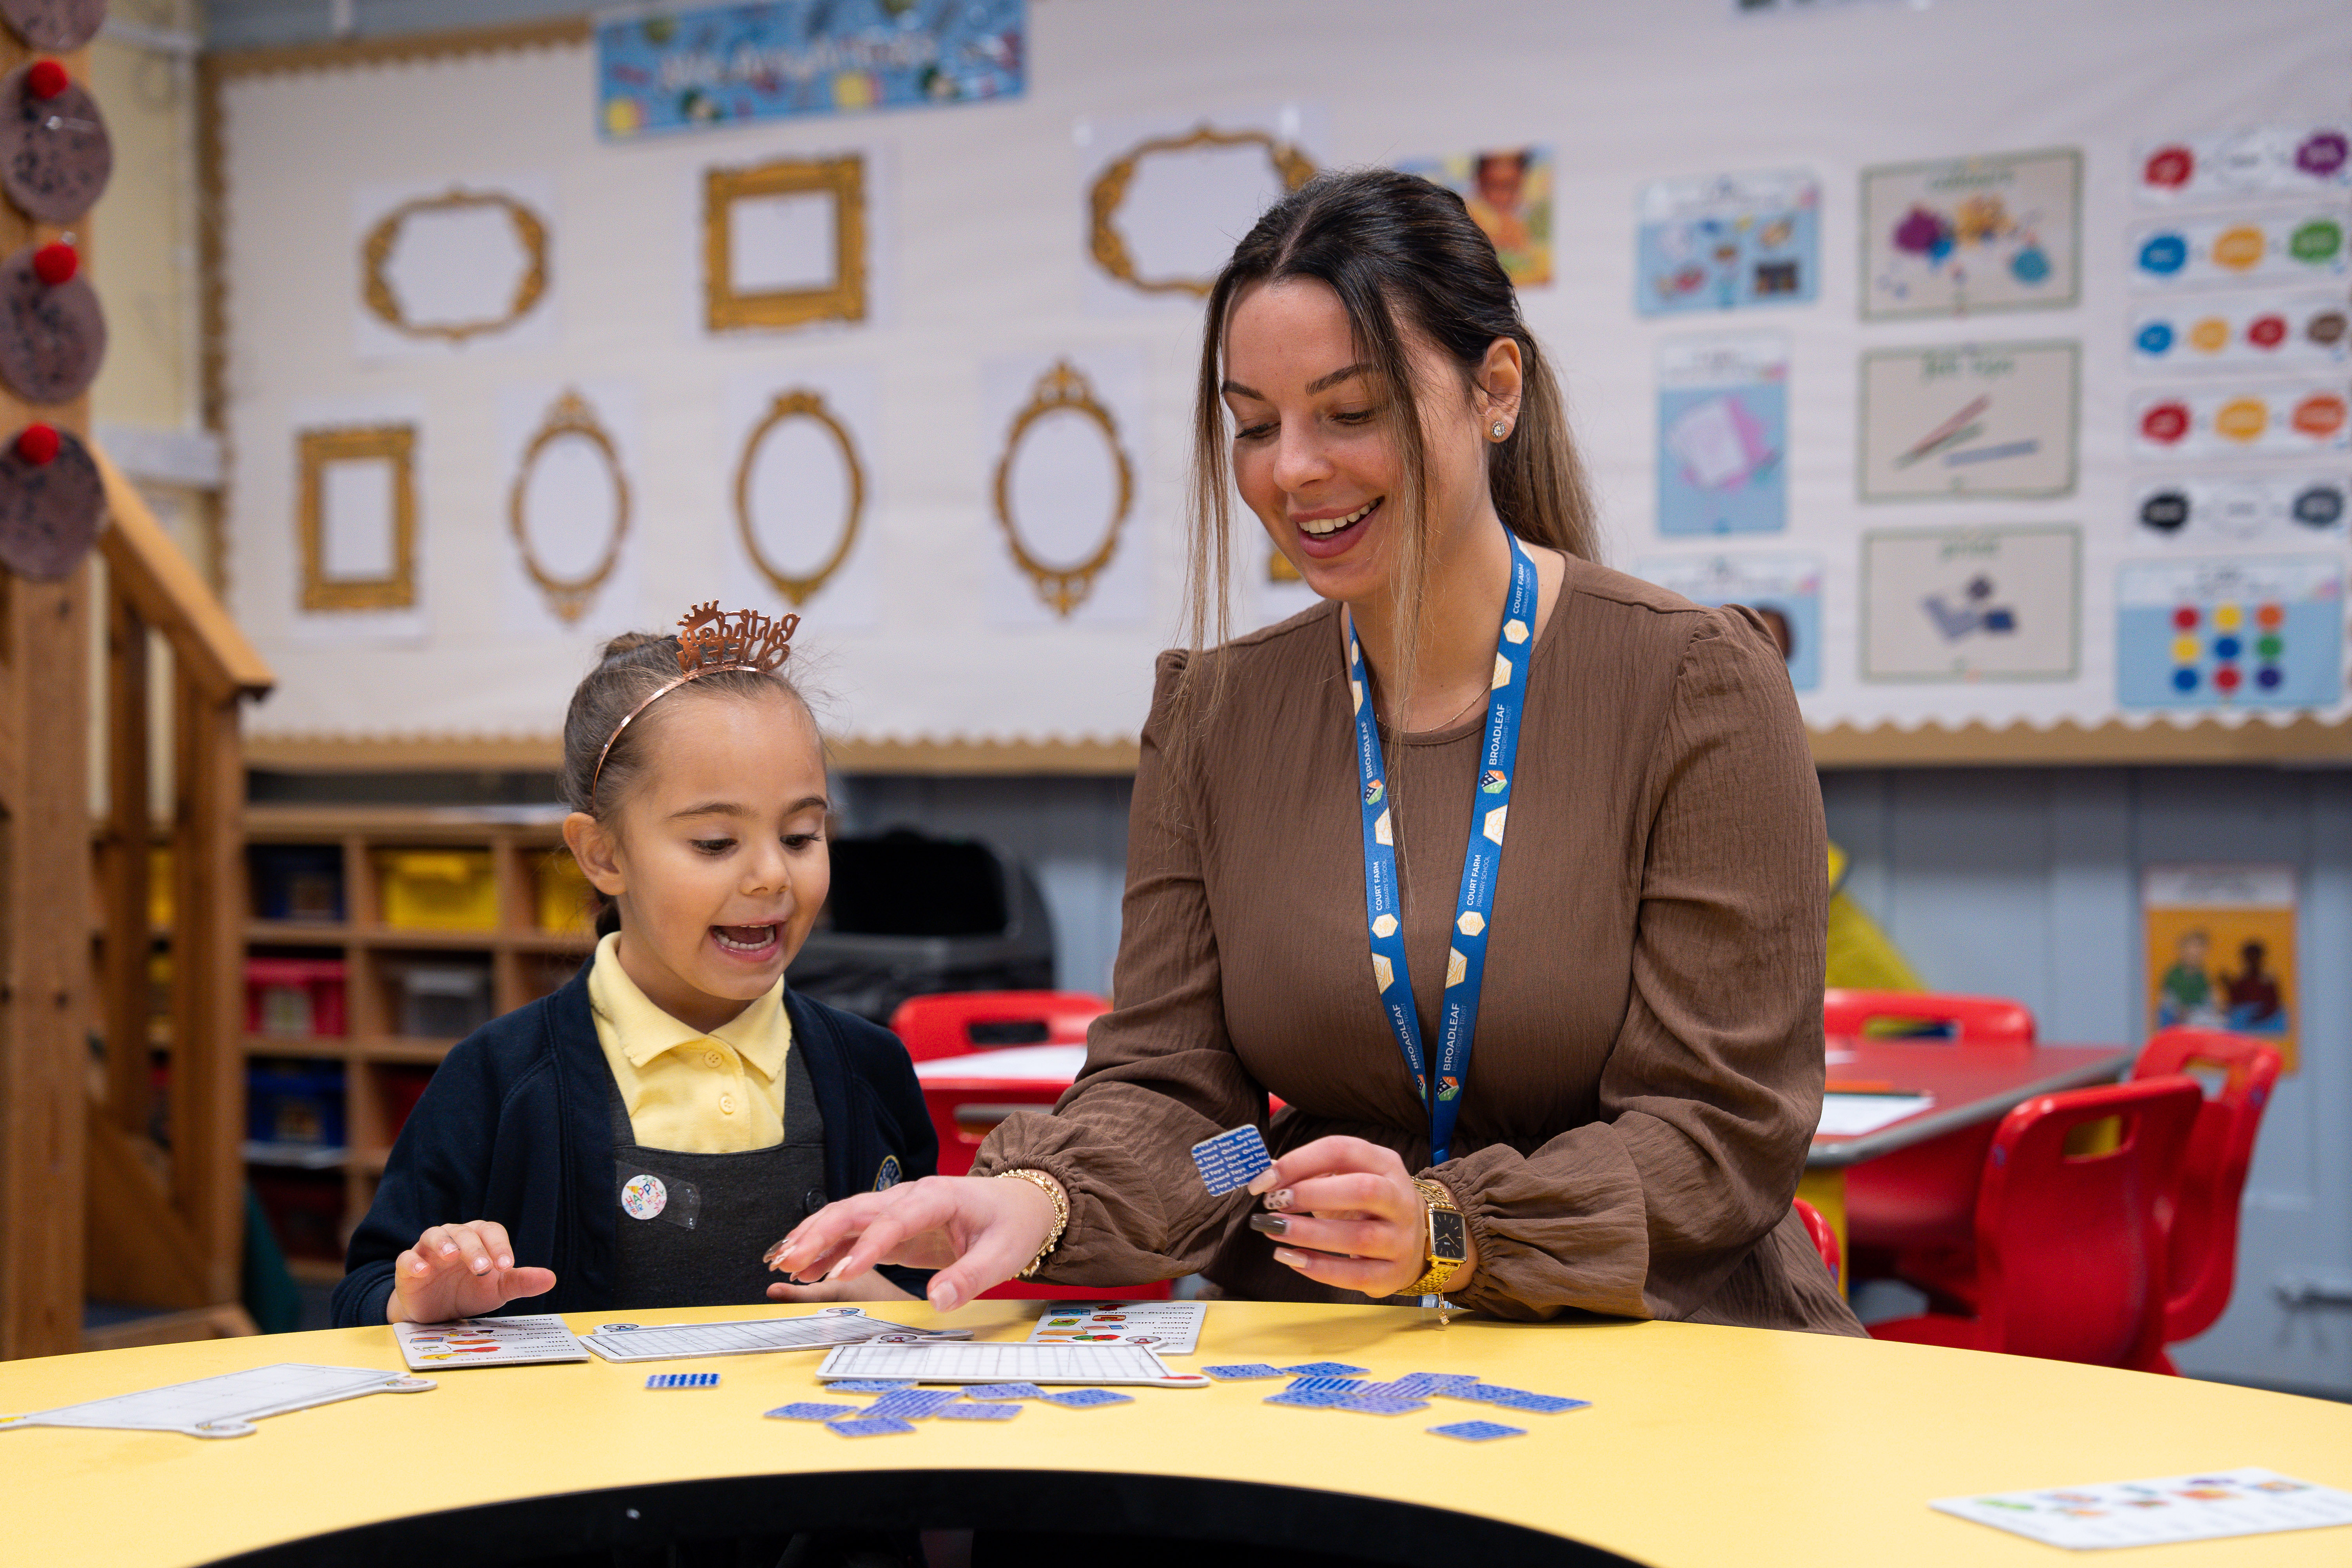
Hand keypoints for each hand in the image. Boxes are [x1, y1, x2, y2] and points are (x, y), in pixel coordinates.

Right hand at [386, 1220, 556, 1323]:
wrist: (437, 1312)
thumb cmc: (469, 1292)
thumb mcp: (497, 1289)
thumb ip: (520, 1282)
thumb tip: (550, 1279)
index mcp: (478, 1239)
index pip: (491, 1231)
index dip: (499, 1245)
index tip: (507, 1265)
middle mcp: (453, 1239)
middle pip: (465, 1233)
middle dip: (475, 1249)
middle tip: (484, 1268)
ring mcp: (429, 1251)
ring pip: (435, 1236)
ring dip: (444, 1244)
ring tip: (452, 1256)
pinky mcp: (408, 1268)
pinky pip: (407, 1258)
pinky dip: (414, 1262)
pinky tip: (423, 1271)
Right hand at [762, 1174, 1058, 1314]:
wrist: (1021, 1203)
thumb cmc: (1012, 1223)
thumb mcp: (1003, 1254)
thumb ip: (970, 1277)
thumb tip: (938, 1301)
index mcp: (938, 1197)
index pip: (894, 1219)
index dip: (867, 1245)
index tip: (844, 1272)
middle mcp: (911, 1197)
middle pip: (856, 1210)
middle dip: (820, 1234)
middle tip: (789, 1261)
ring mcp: (898, 1210)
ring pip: (846, 1217)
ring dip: (813, 1238)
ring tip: (782, 1263)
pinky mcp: (893, 1227)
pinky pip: (853, 1234)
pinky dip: (826, 1248)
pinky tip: (803, 1268)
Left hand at [1242, 1136, 1475, 1299]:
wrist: (1419, 1240)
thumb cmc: (1368, 1204)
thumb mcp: (1348, 1176)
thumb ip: (1311, 1172)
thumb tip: (1266, 1176)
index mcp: (1385, 1164)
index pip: (1342, 1151)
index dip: (1299, 1162)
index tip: (1264, 1180)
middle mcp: (1400, 1199)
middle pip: (1362, 1191)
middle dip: (1312, 1195)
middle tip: (1274, 1203)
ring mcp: (1401, 1239)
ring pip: (1359, 1237)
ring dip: (1310, 1234)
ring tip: (1273, 1230)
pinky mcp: (1394, 1274)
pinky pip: (1356, 1275)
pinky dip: (1320, 1269)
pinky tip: (1291, 1259)